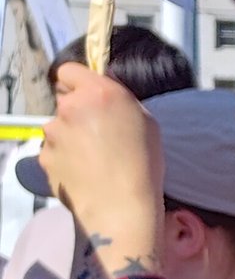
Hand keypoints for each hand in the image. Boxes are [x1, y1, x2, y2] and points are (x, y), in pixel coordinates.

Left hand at [38, 66, 161, 277]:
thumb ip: (120, 103)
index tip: (88, 95)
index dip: (77, 82)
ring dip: (70, 136)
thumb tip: (104, 99)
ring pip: (58, 127)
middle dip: (78, 112)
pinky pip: (53, 150)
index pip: (68, 70)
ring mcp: (52, 133)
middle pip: (65, 101)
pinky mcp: (43, 156)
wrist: (120, 207)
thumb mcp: (147, 123)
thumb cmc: (143, 165)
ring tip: (93, 158)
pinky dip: (64, 157)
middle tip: (99, 133)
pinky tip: (83, 171)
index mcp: (99, 93)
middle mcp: (70, 108)